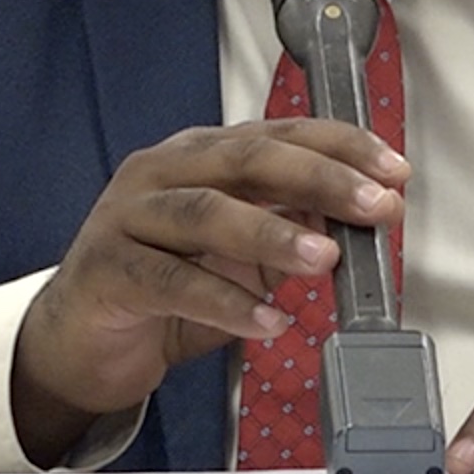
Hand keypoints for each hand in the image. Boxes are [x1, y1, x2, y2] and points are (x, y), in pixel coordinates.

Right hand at [10, 119, 409, 465]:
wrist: (81, 339)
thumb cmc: (163, 285)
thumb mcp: (237, 253)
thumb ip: (288, 227)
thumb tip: (356, 217)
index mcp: (198, 155)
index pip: (277, 134)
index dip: (340, 148)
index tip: (392, 171)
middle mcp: (162, 172)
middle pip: (246, 159)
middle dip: (319, 179)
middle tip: (373, 205)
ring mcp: (128, 217)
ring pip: (206, 212)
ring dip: (273, 234)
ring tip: (324, 258)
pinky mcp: (107, 269)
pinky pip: (171, 281)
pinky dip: (226, 301)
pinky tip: (267, 320)